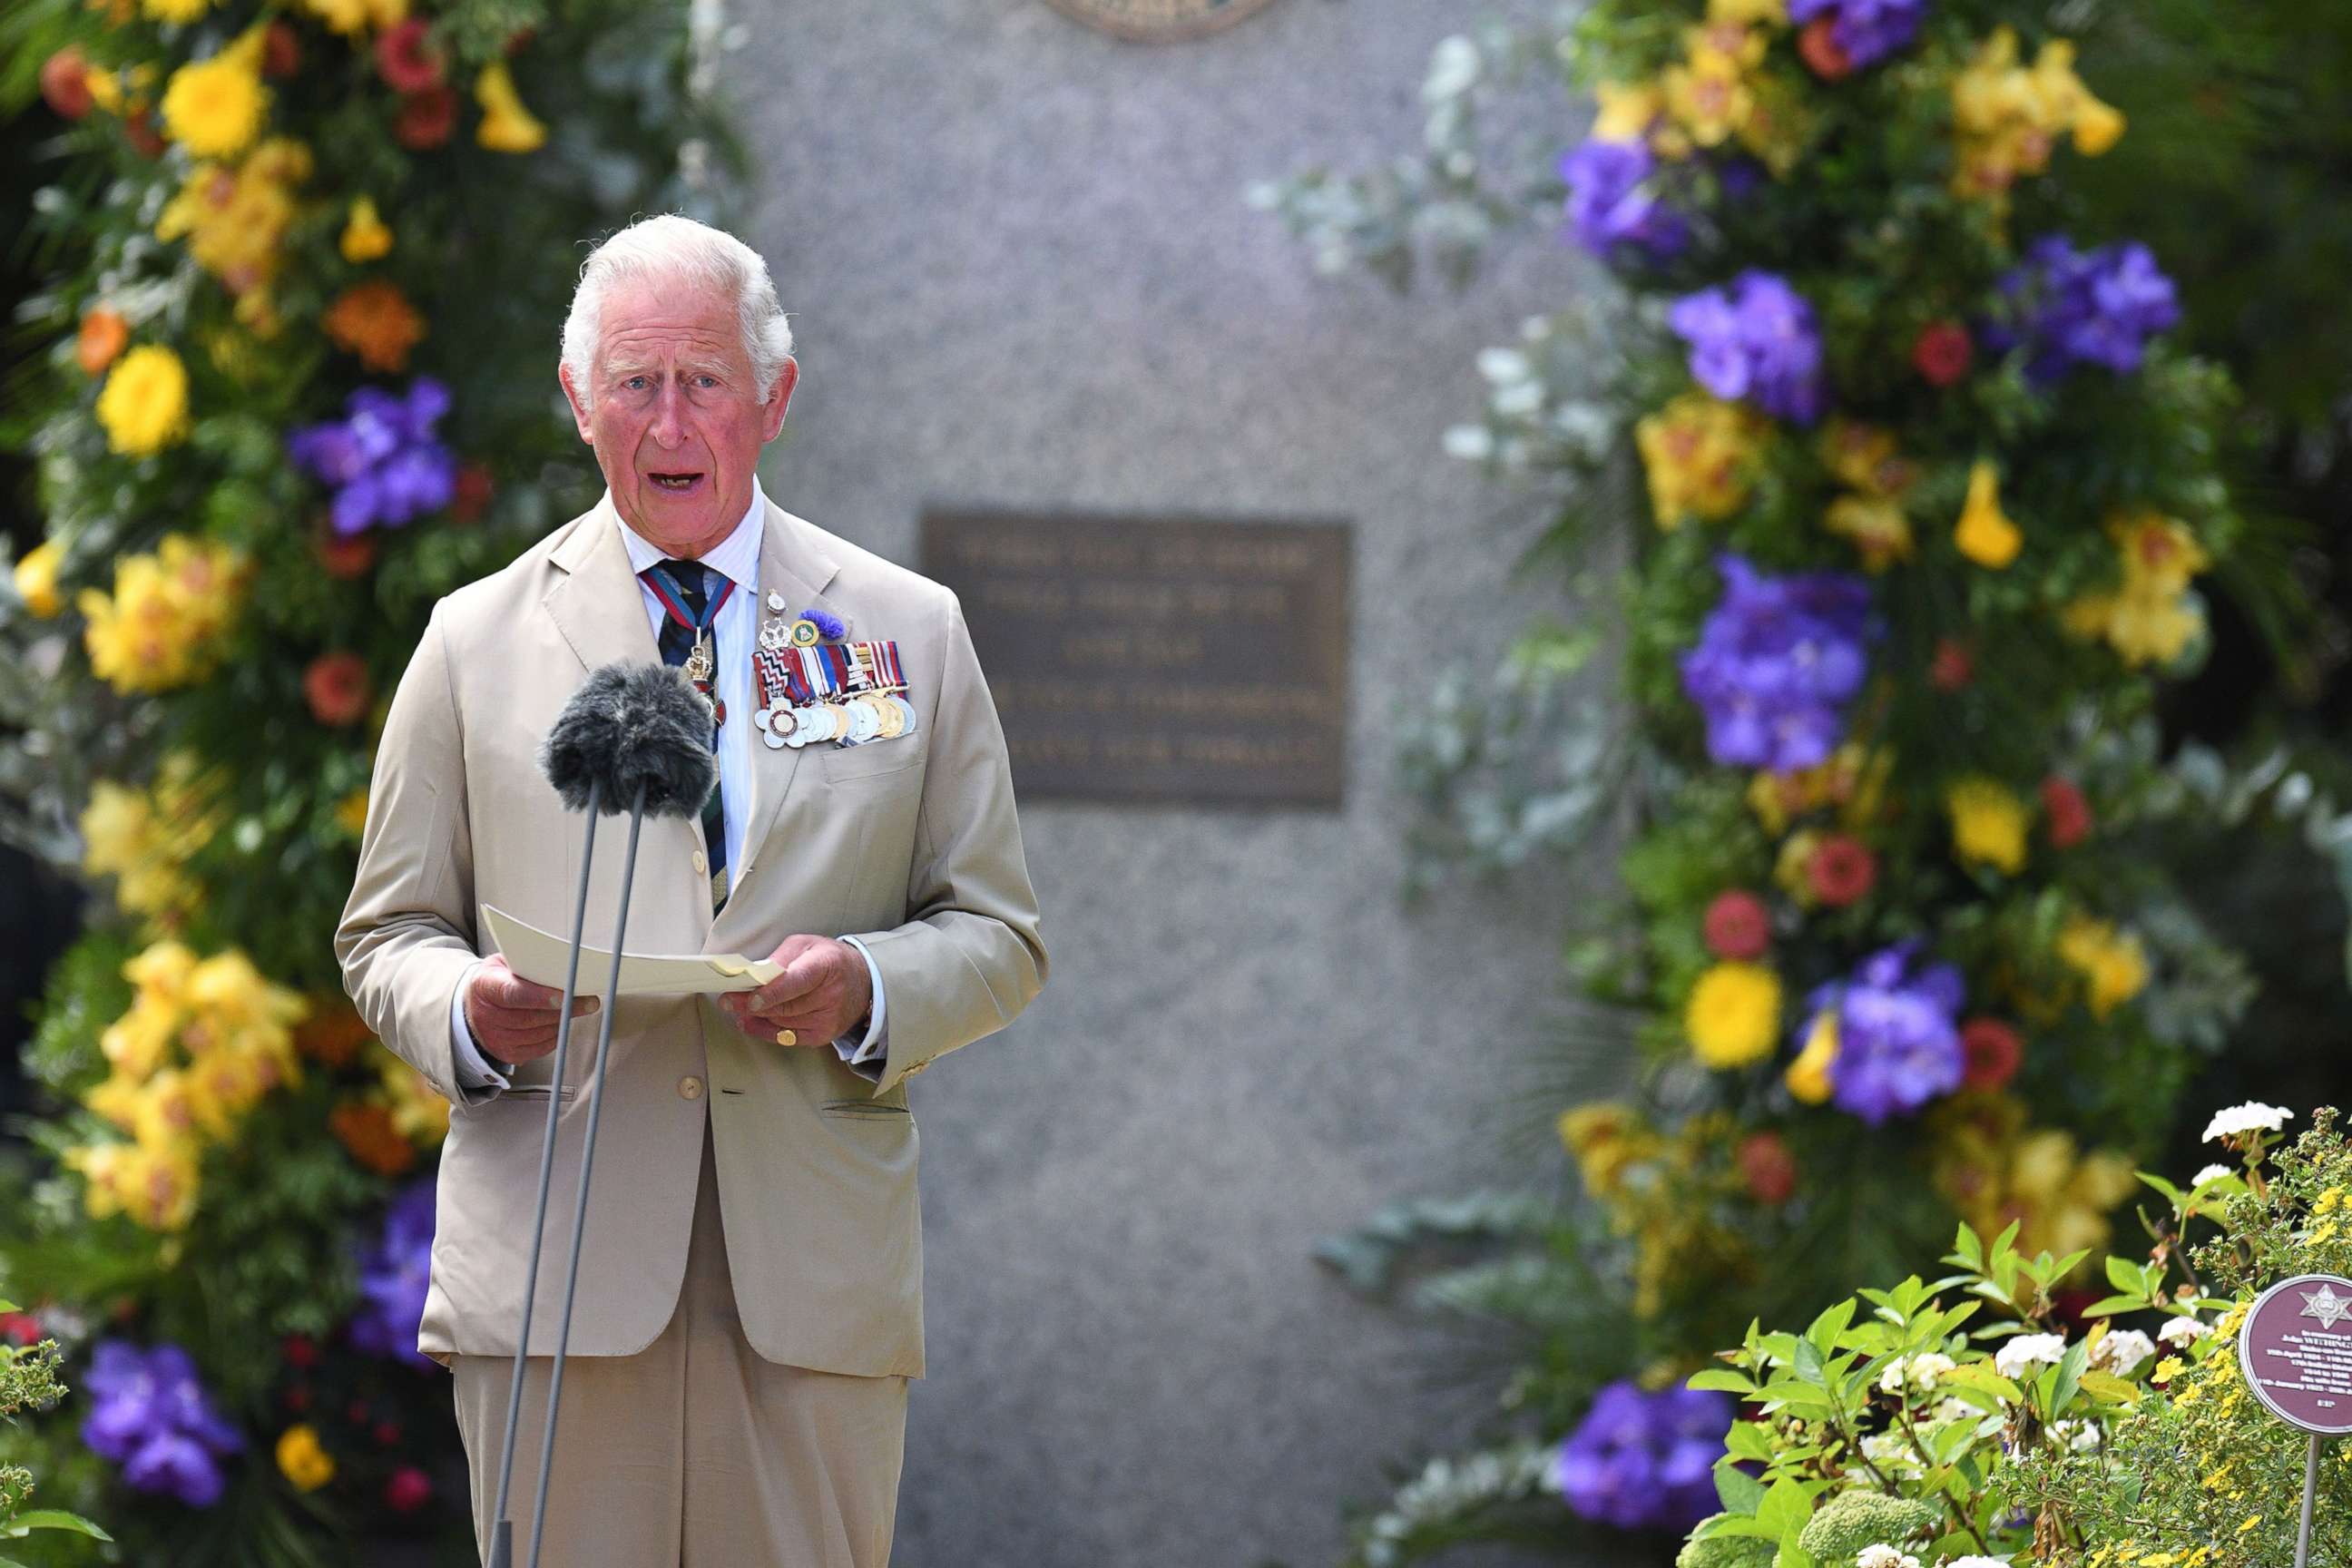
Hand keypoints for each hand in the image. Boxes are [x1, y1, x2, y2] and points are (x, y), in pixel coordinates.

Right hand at [462, 954, 599, 1065]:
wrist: (476, 1004)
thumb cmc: (498, 978)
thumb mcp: (506, 961)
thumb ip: (530, 964)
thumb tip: (565, 966)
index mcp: (485, 985)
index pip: (513, 993)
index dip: (541, 996)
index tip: (566, 995)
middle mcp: (485, 1015)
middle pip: (531, 1017)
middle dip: (564, 1009)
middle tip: (588, 1001)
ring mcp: (494, 1038)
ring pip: (539, 1033)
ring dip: (562, 1021)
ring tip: (576, 1008)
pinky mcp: (506, 1054)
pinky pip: (540, 1047)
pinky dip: (555, 1035)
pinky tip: (559, 1023)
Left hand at [717, 935, 871, 1048]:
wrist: (863, 982)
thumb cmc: (829, 960)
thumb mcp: (805, 944)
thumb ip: (779, 959)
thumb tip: (753, 977)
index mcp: (826, 964)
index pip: (796, 982)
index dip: (771, 993)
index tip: (750, 998)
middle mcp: (831, 995)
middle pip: (783, 1007)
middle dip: (751, 1005)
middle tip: (729, 1001)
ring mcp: (828, 1018)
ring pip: (780, 1022)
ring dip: (757, 1016)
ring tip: (740, 1007)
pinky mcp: (823, 1035)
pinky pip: (786, 1037)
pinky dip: (765, 1029)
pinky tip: (751, 1021)